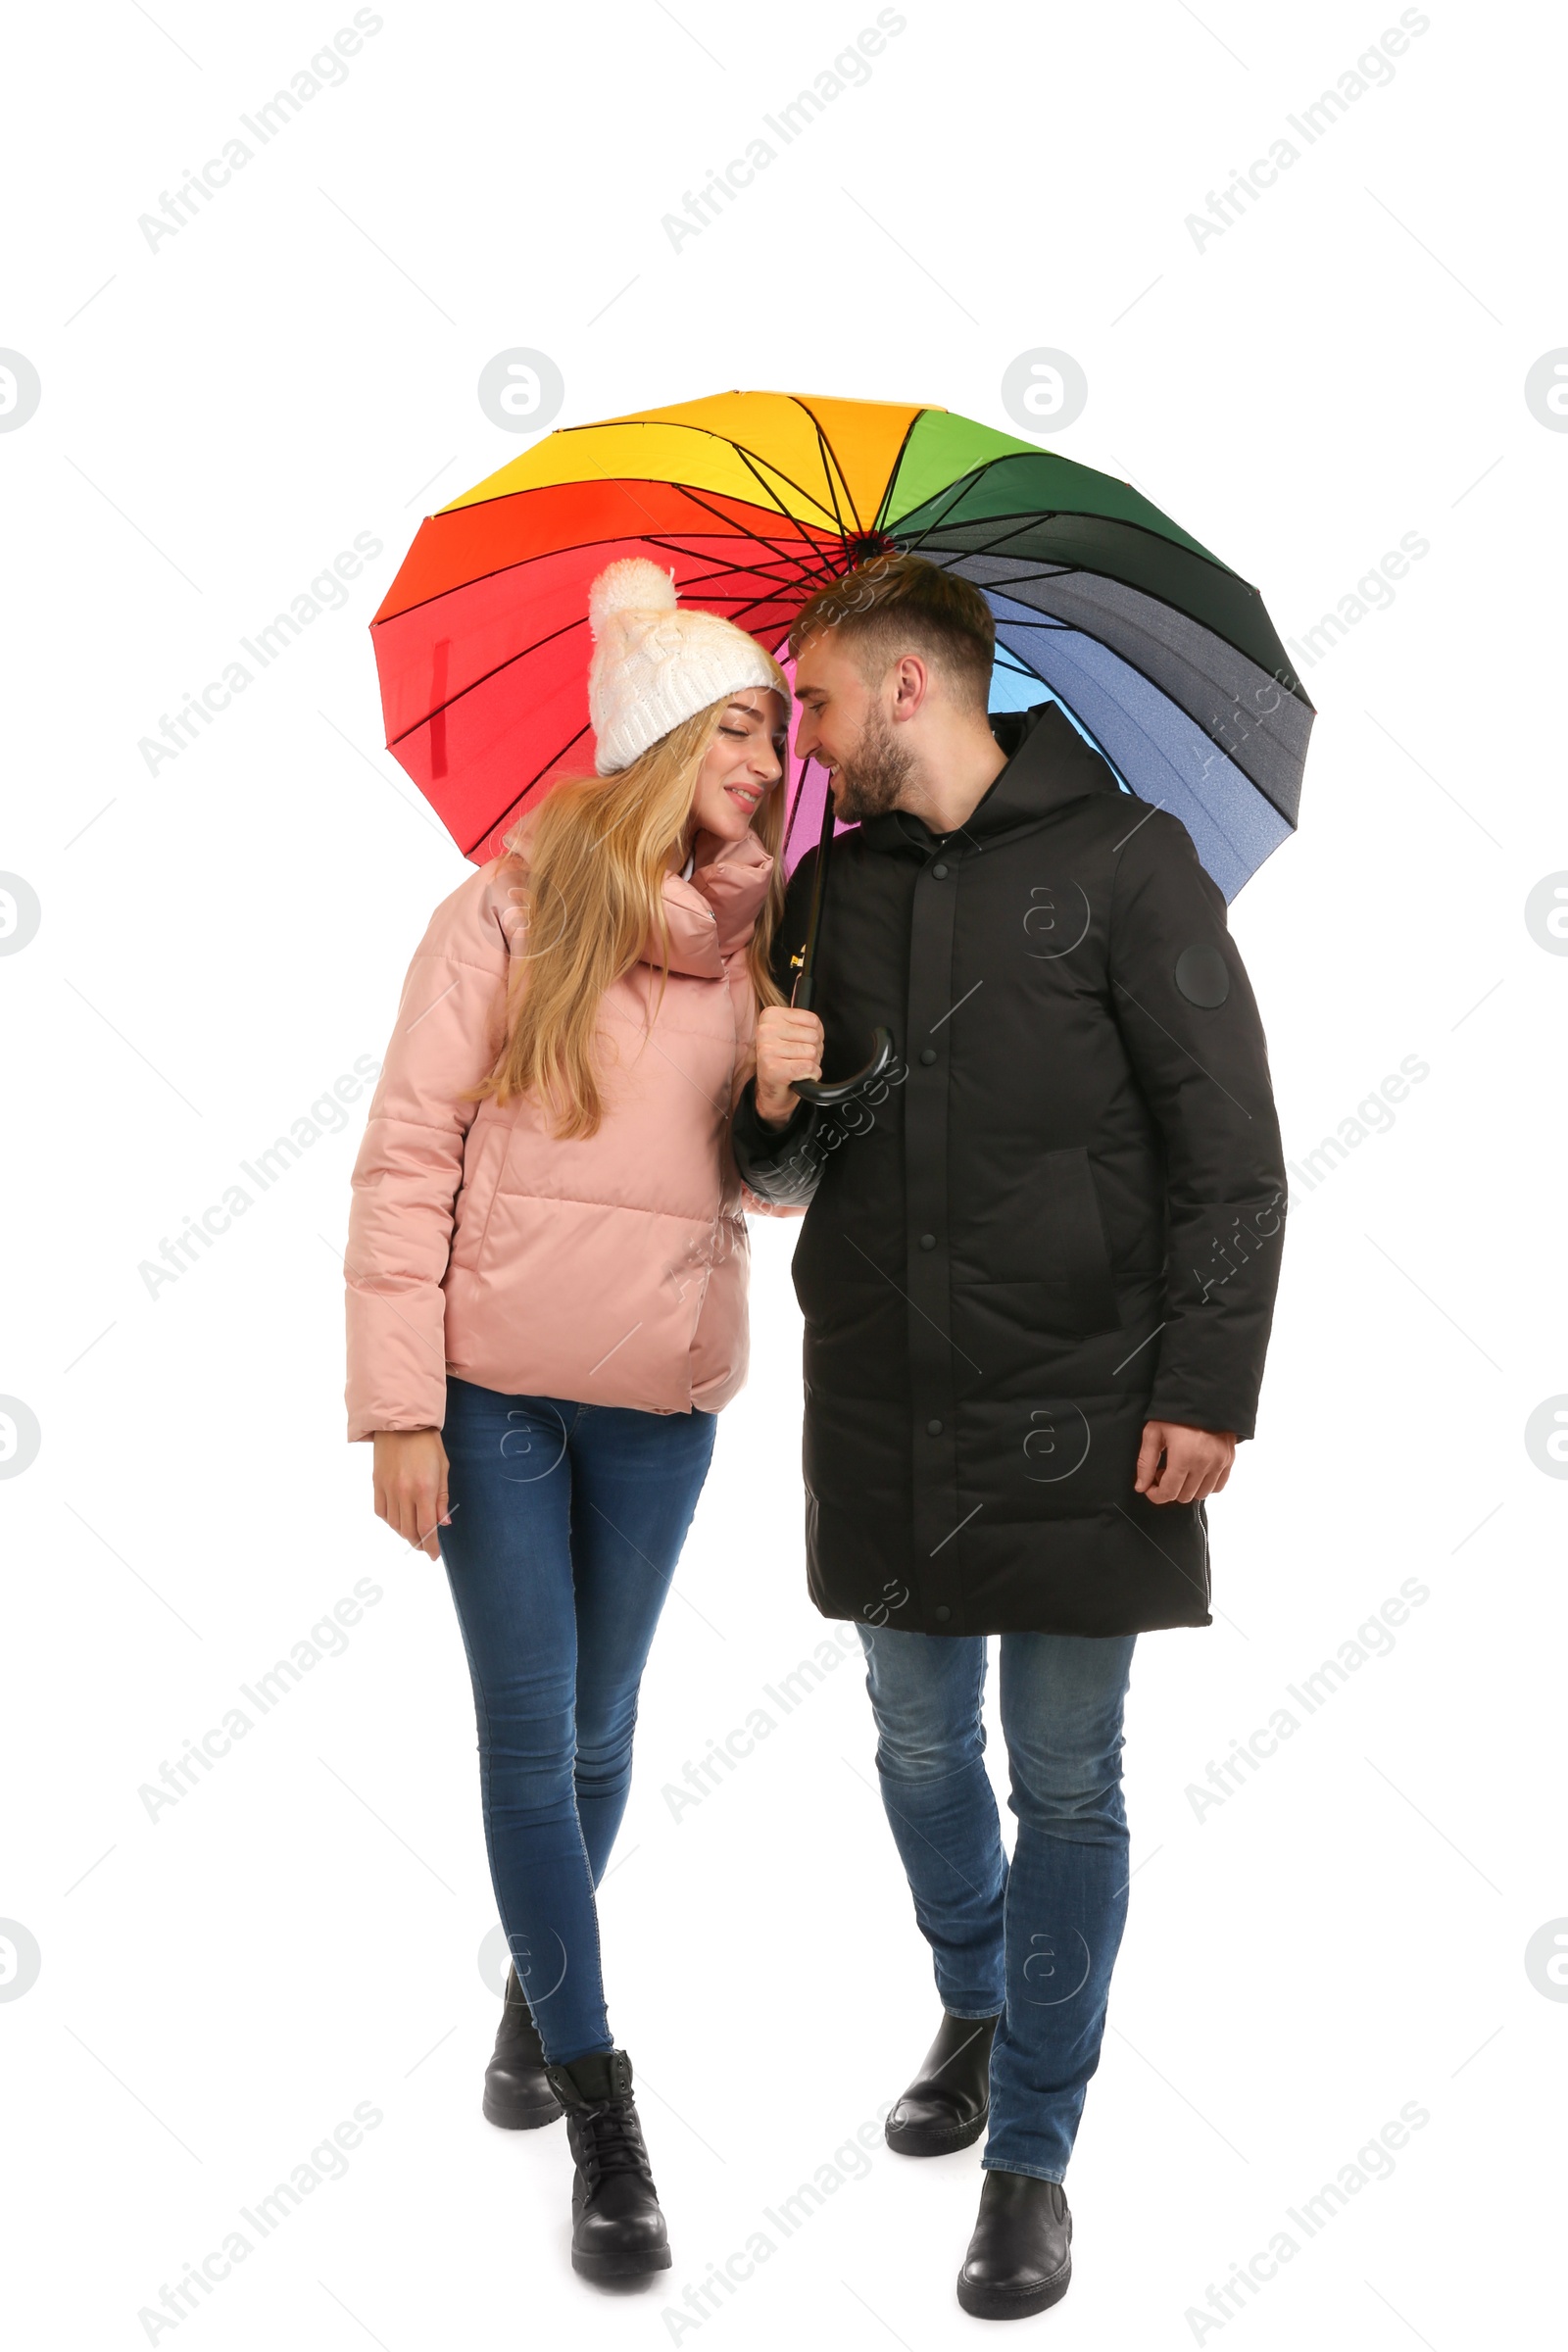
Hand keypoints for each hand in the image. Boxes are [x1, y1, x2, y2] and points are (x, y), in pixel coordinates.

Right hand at [372, 1428, 450, 1557]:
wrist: (401, 1423)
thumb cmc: (428, 1443)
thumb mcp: (443, 1469)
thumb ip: (442, 1498)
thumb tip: (443, 1523)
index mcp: (424, 1489)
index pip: (426, 1527)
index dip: (430, 1545)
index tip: (433, 1555)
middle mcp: (404, 1492)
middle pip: (409, 1530)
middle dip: (418, 1542)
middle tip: (425, 1546)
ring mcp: (388, 1489)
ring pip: (394, 1524)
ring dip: (405, 1533)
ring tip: (414, 1534)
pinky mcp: (376, 1484)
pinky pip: (381, 1512)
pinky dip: (390, 1521)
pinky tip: (398, 1519)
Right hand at [754, 1004, 824, 1126]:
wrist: (771, 1090)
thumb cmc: (783, 1060)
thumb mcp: (790, 1032)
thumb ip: (802, 1020)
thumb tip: (809, 1007)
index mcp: (770, 1015)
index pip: (813, 1020)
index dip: (816, 1035)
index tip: (802, 1043)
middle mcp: (765, 1030)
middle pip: (814, 1036)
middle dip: (814, 1050)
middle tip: (799, 1058)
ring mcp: (768, 1050)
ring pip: (812, 1052)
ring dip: (811, 1064)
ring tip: (797, 1066)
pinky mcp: (774, 1069)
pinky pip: (809, 1068)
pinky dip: (811, 1075)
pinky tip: (798, 1076)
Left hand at [1134, 1421, 1235, 1504]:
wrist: (1203, 1395)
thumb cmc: (1174, 1413)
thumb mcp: (1153, 1433)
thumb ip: (1145, 1463)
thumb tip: (1141, 1487)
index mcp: (1183, 1457)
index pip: (1168, 1493)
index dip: (1155, 1495)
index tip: (1150, 1488)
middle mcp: (1204, 1463)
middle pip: (1184, 1496)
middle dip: (1169, 1489)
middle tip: (1163, 1472)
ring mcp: (1219, 1462)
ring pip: (1201, 1494)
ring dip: (1187, 1488)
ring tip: (1180, 1470)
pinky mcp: (1229, 1459)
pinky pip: (1218, 1486)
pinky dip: (1205, 1485)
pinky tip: (1195, 1472)